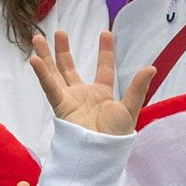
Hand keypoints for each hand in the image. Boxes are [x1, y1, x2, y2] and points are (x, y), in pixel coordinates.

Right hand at [28, 30, 153, 136]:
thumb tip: (151, 67)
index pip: (104, 68)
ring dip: (46, 57)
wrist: (101, 154)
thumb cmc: (116, 136)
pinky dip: (42, 74)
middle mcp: (83, 95)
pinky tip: (34, 60)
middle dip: (63, 51)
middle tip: (59, 32)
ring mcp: (70, 99)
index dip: (105, 51)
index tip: (105, 33)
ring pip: (55, 74)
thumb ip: (138, 87)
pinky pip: (50, 87)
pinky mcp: (61, 106)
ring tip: (37, 39)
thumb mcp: (130, 108)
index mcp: (102, 94)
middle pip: (69, 68)